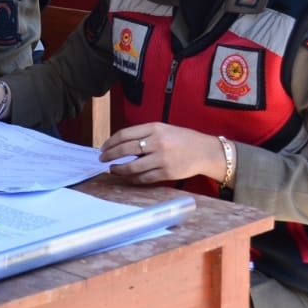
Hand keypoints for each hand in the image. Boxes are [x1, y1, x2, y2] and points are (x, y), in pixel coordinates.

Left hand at [100, 122, 229, 185]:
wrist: (205, 152)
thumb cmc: (183, 139)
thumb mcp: (163, 129)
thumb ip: (144, 135)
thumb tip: (120, 144)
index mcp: (155, 128)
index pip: (125, 134)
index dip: (110, 142)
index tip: (104, 147)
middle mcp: (157, 142)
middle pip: (125, 149)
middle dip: (110, 155)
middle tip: (102, 159)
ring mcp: (162, 159)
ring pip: (132, 167)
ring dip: (118, 169)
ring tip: (112, 169)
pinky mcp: (167, 173)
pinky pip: (144, 178)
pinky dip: (132, 178)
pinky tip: (127, 177)